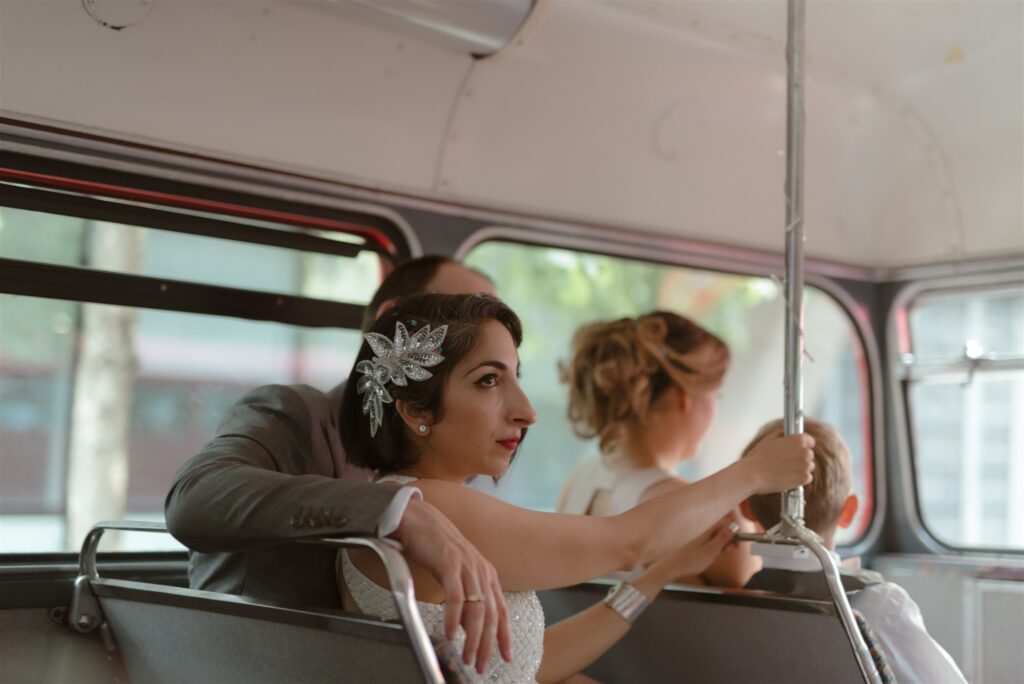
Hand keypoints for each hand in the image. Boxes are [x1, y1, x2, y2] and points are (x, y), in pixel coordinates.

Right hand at [392, 497, 510, 672]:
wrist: (419, 520)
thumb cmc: (436, 546)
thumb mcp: (458, 572)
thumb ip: (467, 592)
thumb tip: (467, 622)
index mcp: (486, 573)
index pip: (501, 610)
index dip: (504, 635)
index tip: (506, 656)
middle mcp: (481, 570)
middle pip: (491, 614)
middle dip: (487, 644)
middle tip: (480, 665)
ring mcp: (467, 566)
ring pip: (477, 609)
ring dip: (472, 637)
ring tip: (466, 656)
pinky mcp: (450, 563)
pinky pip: (455, 597)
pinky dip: (454, 618)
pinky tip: (451, 634)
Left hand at [649, 518, 737, 580]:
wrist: (671, 568)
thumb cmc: (691, 561)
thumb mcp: (712, 551)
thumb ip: (724, 537)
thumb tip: (735, 525)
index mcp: (707, 530)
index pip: (725, 523)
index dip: (734, 532)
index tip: (737, 544)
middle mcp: (702, 530)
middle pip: (720, 529)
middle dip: (728, 538)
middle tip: (729, 551)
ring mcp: (697, 536)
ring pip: (714, 536)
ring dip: (721, 543)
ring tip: (721, 554)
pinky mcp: (693, 543)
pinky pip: (707, 541)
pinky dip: (713, 546)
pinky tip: (712, 555)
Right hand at [745, 432, 814, 493]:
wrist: (753, 474)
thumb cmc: (758, 457)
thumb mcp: (769, 439)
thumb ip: (782, 434)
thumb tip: (786, 434)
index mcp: (798, 440)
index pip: (810, 441)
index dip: (803, 445)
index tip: (797, 449)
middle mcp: (805, 452)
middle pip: (809, 454)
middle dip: (800, 458)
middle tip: (787, 461)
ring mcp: (806, 466)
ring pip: (809, 466)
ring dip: (801, 468)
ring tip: (786, 470)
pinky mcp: (804, 478)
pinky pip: (808, 478)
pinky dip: (800, 479)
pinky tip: (788, 477)